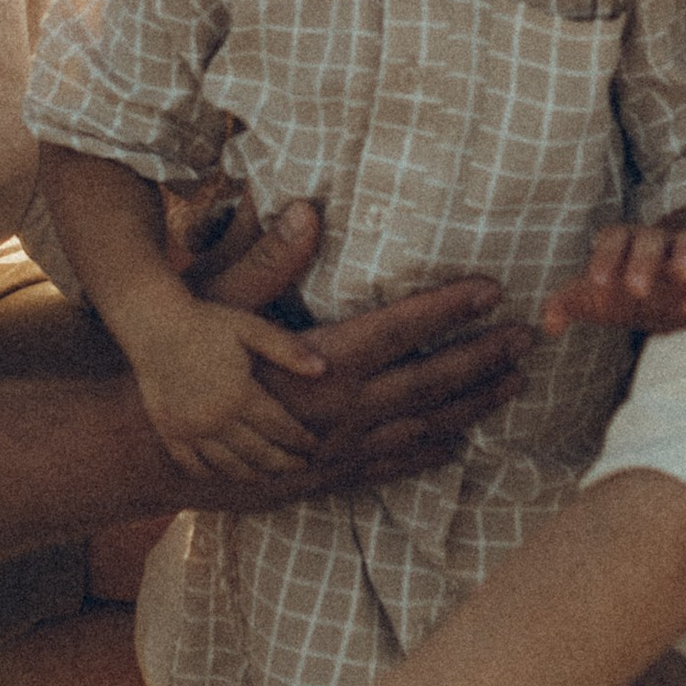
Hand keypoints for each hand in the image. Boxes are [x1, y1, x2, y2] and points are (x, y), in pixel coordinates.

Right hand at [133, 301, 329, 481]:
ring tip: (269, 476)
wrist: (153, 325)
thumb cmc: (207, 322)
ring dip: (253, 475)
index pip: (280, 428)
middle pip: (259, 453)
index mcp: (240, 394)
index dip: (300, 439)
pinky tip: (226, 474)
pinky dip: (213, 475)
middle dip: (284, 463)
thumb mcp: (251, 328)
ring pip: (229, 466)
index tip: (313, 445)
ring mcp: (190, 430)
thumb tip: (324, 369)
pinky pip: (194, 466)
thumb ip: (287, 350)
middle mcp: (215, 419)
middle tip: (300, 467)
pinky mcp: (169, 432)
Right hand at [188, 201, 533, 492]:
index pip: (403, 329)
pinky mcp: (329, 476)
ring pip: (424, 427)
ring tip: (515, 383)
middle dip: (485, 358)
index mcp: (323, 363)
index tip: (493, 290)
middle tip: (529, 337)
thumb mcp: (225, 305)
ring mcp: (340, 449)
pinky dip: (431, 453)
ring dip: (474, 405)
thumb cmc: (192, 364)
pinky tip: (461, 441)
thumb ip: (270, 261)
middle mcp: (342, 410)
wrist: (155, 449)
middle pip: (431, 382)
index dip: (452, 308)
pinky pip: (394, 466)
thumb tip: (304, 210)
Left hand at [541, 222, 685, 336]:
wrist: (661, 294)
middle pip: (649, 240)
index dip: (604, 257)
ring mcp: (684, 255)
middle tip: (635, 289)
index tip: (598, 283)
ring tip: (681, 275)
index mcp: (621, 242)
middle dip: (642, 261)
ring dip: (685, 257)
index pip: (611, 239)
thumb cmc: (619, 294)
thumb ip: (567, 305)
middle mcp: (654, 242)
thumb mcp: (593, 299)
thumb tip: (549, 324)